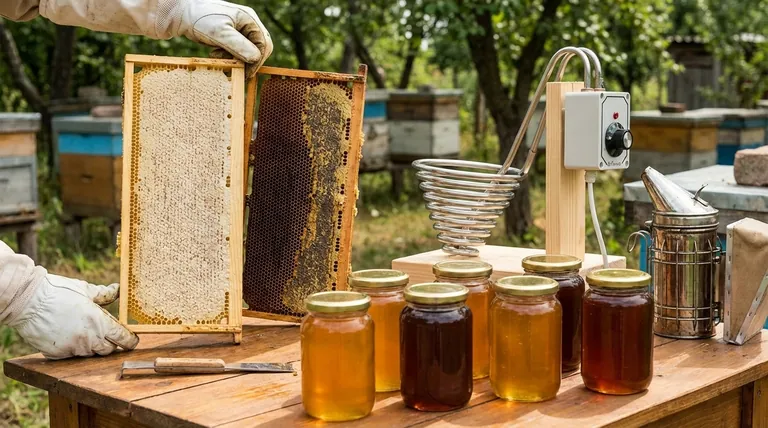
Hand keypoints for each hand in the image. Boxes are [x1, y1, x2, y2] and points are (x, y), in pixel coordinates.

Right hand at [7, 274, 138, 359]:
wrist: (28, 301)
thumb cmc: (58, 292)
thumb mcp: (85, 290)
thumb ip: (104, 294)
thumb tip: (118, 290)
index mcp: (99, 322)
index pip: (123, 339)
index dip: (130, 341)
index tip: (132, 340)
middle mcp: (89, 339)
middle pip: (109, 349)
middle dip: (111, 344)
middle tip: (108, 335)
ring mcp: (73, 348)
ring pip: (91, 354)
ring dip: (92, 346)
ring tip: (85, 332)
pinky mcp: (58, 354)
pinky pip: (72, 355)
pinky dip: (74, 348)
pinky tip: (68, 335)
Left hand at [176, 0, 272, 74]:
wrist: (182, 13)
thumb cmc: (200, 18)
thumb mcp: (219, 33)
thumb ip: (238, 45)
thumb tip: (255, 58)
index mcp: (249, 19)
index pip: (264, 44)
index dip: (257, 61)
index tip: (246, 73)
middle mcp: (247, 23)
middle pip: (258, 48)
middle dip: (246, 60)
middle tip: (233, 67)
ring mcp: (240, 29)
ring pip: (247, 51)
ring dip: (236, 58)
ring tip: (218, 56)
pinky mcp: (231, 35)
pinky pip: (237, 50)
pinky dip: (229, 55)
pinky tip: (216, 53)